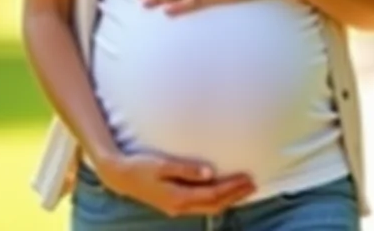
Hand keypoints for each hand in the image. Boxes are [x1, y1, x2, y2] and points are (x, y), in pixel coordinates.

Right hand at [96, 152, 254, 216]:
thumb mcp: (162, 165)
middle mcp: (180, 206)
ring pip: (209, 207)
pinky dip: (216, 198)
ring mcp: (177, 207)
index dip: (233, 188)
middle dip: (236, 195)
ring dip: (228, 198)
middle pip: (215, 204)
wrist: (120, 177)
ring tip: (244, 188)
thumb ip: (187, 169)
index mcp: (179, 197)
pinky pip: (202, 204)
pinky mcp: (174, 204)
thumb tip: (211, 172)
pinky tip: (222, 192)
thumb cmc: (140, 167)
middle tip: (254, 184)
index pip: (214, 194)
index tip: (249, 178)